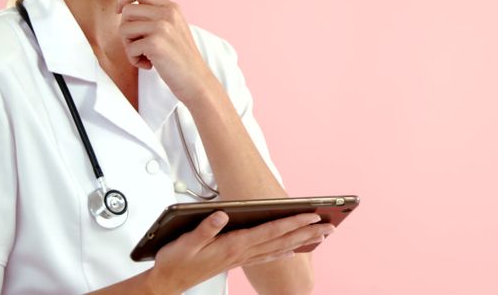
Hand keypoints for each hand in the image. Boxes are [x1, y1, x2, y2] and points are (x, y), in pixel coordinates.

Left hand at [115, 0, 216, 103]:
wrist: (196, 80)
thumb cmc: (181, 59)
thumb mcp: (173, 29)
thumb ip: (155, 16)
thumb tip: (125, 9)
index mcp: (172, 7)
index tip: (118, 11)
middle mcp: (168, 13)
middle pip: (127, 10)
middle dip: (126, 30)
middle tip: (138, 45)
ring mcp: (162, 27)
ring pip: (124, 28)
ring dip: (129, 46)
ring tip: (144, 56)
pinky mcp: (155, 43)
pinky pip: (130, 48)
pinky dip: (135, 60)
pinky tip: (150, 65)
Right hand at [147, 211, 333, 294]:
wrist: (169, 281)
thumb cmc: (177, 261)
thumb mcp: (186, 242)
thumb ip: (205, 228)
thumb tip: (222, 215)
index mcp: (234, 246)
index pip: (270, 231)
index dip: (292, 223)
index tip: (311, 216)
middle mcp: (243, 253)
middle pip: (281, 240)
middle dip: (306, 232)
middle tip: (328, 226)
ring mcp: (242, 258)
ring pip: (279, 248)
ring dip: (301, 241)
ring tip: (320, 235)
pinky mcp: (238, 260)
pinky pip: (268, 255)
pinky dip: (284, 250)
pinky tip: (293, 249)